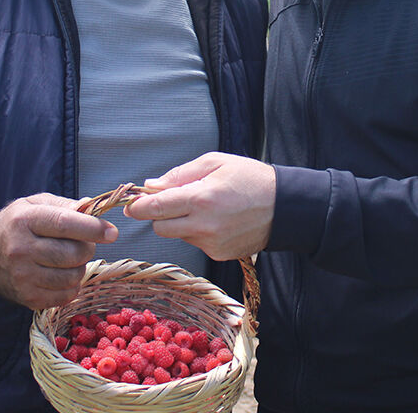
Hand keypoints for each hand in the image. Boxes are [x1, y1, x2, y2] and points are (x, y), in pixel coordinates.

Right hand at [0, 193, 116, 309]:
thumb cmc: (16, 225)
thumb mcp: (34, 204)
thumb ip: (65, 205)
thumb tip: (93, 208)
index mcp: (24, 220)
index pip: (65, 224)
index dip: (93, 228)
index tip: (112, 232)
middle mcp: (20, 249)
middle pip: (73, 254)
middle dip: (87, 248)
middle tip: (83, 243)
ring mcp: (22, 277)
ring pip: (72, 277)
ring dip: (80, 268)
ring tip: (69, 259)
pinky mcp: (27, 298)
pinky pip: (66, 295)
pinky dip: (72, 286)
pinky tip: (62, 275)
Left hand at [124, 152, 274, 260]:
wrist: (285, 207)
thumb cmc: (250, 178)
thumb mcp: (215, 162)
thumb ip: (179, 174)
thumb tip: (150, 186)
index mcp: (201, 198)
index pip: (155, 208)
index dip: (138, 207)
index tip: (131, 205)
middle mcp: (204, 225)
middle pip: (160, 227)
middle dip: (159, 215)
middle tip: (169, 202)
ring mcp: (212, 243)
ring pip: (178, 235)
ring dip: (181, 223)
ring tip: (206, 208)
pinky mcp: (219, 255)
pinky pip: (196, 243)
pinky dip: (199, 233)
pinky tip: (218, 221)